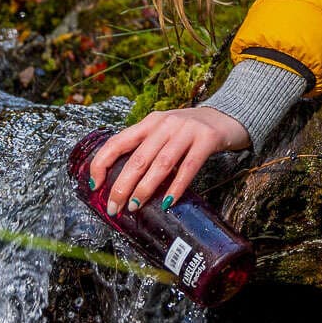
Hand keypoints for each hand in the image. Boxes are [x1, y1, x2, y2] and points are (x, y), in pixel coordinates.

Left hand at [86, 105, 250, 216]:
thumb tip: (123, 183)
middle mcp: (165, 123)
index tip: (95, 184)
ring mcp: (186, 130)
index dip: (102, 162)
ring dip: (145, 188)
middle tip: (114, 207)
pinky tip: (167, 202)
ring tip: (135, 206)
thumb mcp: (164, 132)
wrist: (227, 115)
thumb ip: (147, 149)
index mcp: (149, 122)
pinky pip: (189, 167)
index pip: (117, 141)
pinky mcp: (207, 139)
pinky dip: (176, 186)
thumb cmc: (190, 131)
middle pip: (137, 158)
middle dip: (122, 185)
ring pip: (160, 164)